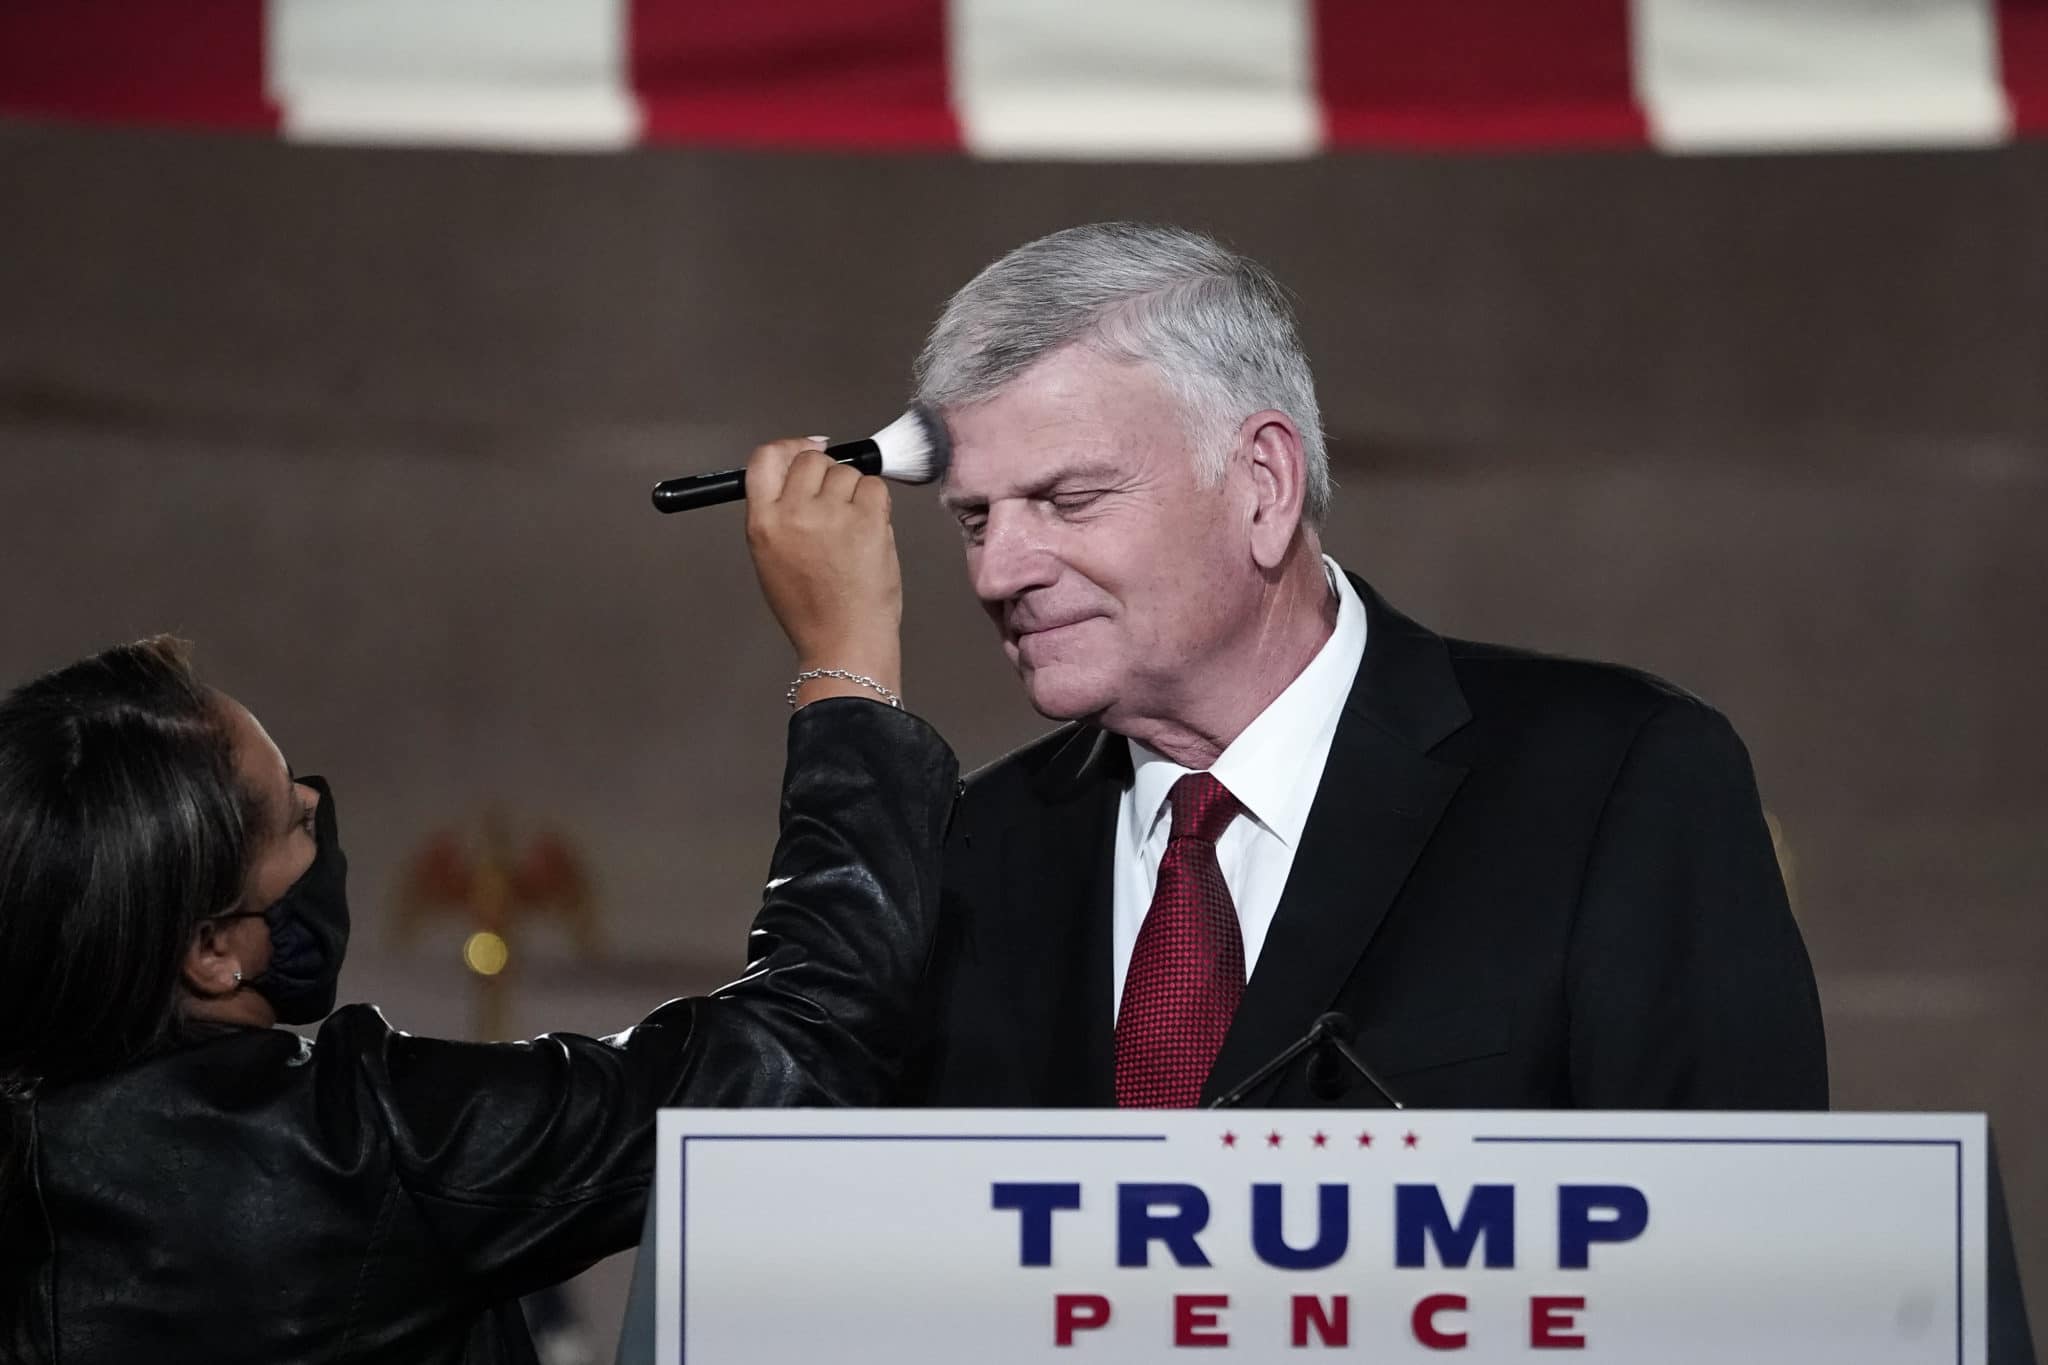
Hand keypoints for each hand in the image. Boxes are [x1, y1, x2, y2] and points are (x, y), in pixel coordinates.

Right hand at [745, 438, 903, 706]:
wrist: (843, 641)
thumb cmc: (811, 609)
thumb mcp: (770, 558)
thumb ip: (778, 513)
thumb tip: (800, 474)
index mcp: (762, 522)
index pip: (765, 458)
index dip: (789, 447)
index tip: (806, 449)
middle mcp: (793, 512)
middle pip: (811, 459)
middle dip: (827, 475)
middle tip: (836, 506)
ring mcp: (831, 514)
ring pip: (847, 473)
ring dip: (854, 493)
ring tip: (852, 532)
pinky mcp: (867, 519)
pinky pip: (875, 487)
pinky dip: (877, 504)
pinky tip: (869, 533)